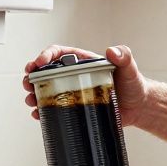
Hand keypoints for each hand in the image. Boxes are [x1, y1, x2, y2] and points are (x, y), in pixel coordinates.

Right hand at [21, 44, 150, 125]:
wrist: (138, 107)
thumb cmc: (133, 85)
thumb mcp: (129, 68)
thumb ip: (124, 56)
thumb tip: (112, 51)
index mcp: (83, 62)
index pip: (59, 53)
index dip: (45, 55)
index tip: (38, 63)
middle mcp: (75, 76)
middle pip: (47, 72)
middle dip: (33, 76)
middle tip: (28, 82)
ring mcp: (73, 92)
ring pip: (47, 90)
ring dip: (34, 93)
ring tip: (31, 100)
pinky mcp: (74, 107)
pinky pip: (54, 107)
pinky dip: (43, 111)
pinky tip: (38, 114)